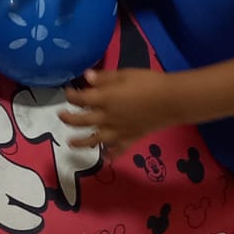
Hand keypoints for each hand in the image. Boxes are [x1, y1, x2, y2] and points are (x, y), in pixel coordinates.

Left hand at [61, 69, 188, 148]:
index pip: (80, 99)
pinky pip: (118, 150)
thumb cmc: (149, 82)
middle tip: (61, 116)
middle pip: (81, 121)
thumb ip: (104, 78)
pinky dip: (111, 155)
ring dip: (80, 142)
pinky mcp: (130, 139)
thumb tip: (86, 77)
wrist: (172, 101)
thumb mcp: (125, 74)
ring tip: (70, 143)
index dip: (71, 95)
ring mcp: (117, 131)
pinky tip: (106, 158)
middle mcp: (106, 118)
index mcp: (104, 99)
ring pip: (94, 140)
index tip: (67, 92)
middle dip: (68, 118)